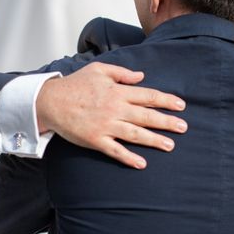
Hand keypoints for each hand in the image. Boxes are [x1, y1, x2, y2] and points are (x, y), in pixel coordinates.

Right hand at [37, 62, 187, 168]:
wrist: (49, 101)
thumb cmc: (75, 84)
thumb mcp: (100, 70)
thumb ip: (122, 72)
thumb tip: (142, 76)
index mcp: (118, 91)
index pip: (148, 96)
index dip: (166, 101)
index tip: (181, 106)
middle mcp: (115, 108)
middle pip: (147, 116)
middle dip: (167, 122)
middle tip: (184, 128)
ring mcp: (106, 125)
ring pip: (135, 134)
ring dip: (154, 140)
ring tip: (170, 145)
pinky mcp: (95, 139)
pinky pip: (115, 150)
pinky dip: (128, 157)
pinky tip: (142, 163)